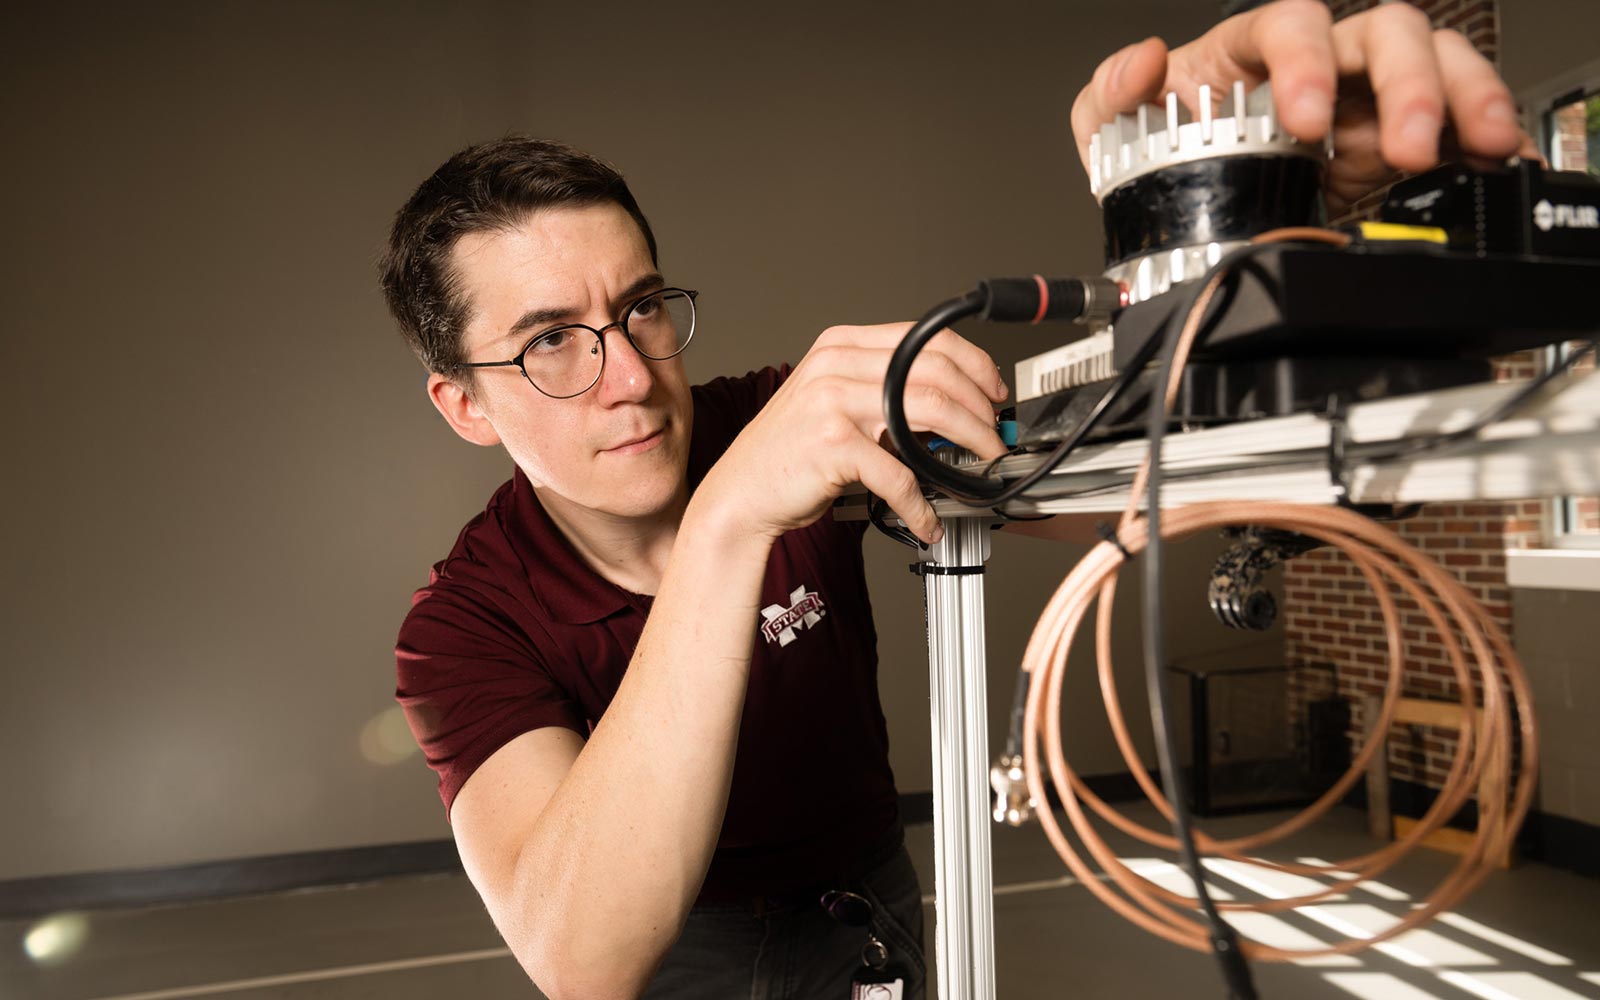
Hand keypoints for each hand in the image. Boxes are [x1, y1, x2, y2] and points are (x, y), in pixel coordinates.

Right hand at [697, 324, 1008, 544]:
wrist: (741, 493)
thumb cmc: (791, 454)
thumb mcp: (836, 403)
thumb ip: (884, 393)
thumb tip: (954, 410)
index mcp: (842, 344)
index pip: (925, 337)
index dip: (973, 363)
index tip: (992, 390)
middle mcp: (837, 364)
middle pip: (936, 370)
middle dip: (979, 406)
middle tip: (993, 436)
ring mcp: (832, 401)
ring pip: (929, 410)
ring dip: (968, 441)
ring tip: (981, 465)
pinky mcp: (833, 444)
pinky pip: (898, 473)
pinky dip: (920, 503)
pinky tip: (927, 520)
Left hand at [1070, 0, 1539, 215]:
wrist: (1192, 204)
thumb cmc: (1162, 141)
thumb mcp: (1112, 125)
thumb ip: (1112, 95)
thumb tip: (1140, 63)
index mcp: (1254, 49)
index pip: (1293, 26)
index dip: (1307, 63)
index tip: (1305, 119)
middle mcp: (1321, 63)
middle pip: (1385, 34)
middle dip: (1406, 83)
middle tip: (1406, 146)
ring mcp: (1365, 101)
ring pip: (1435, 66)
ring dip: (1461, 102)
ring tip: (1473, 148)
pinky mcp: (1396, 146)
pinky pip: (1454, 127)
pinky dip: (1480, 140)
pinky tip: (1492, 161)